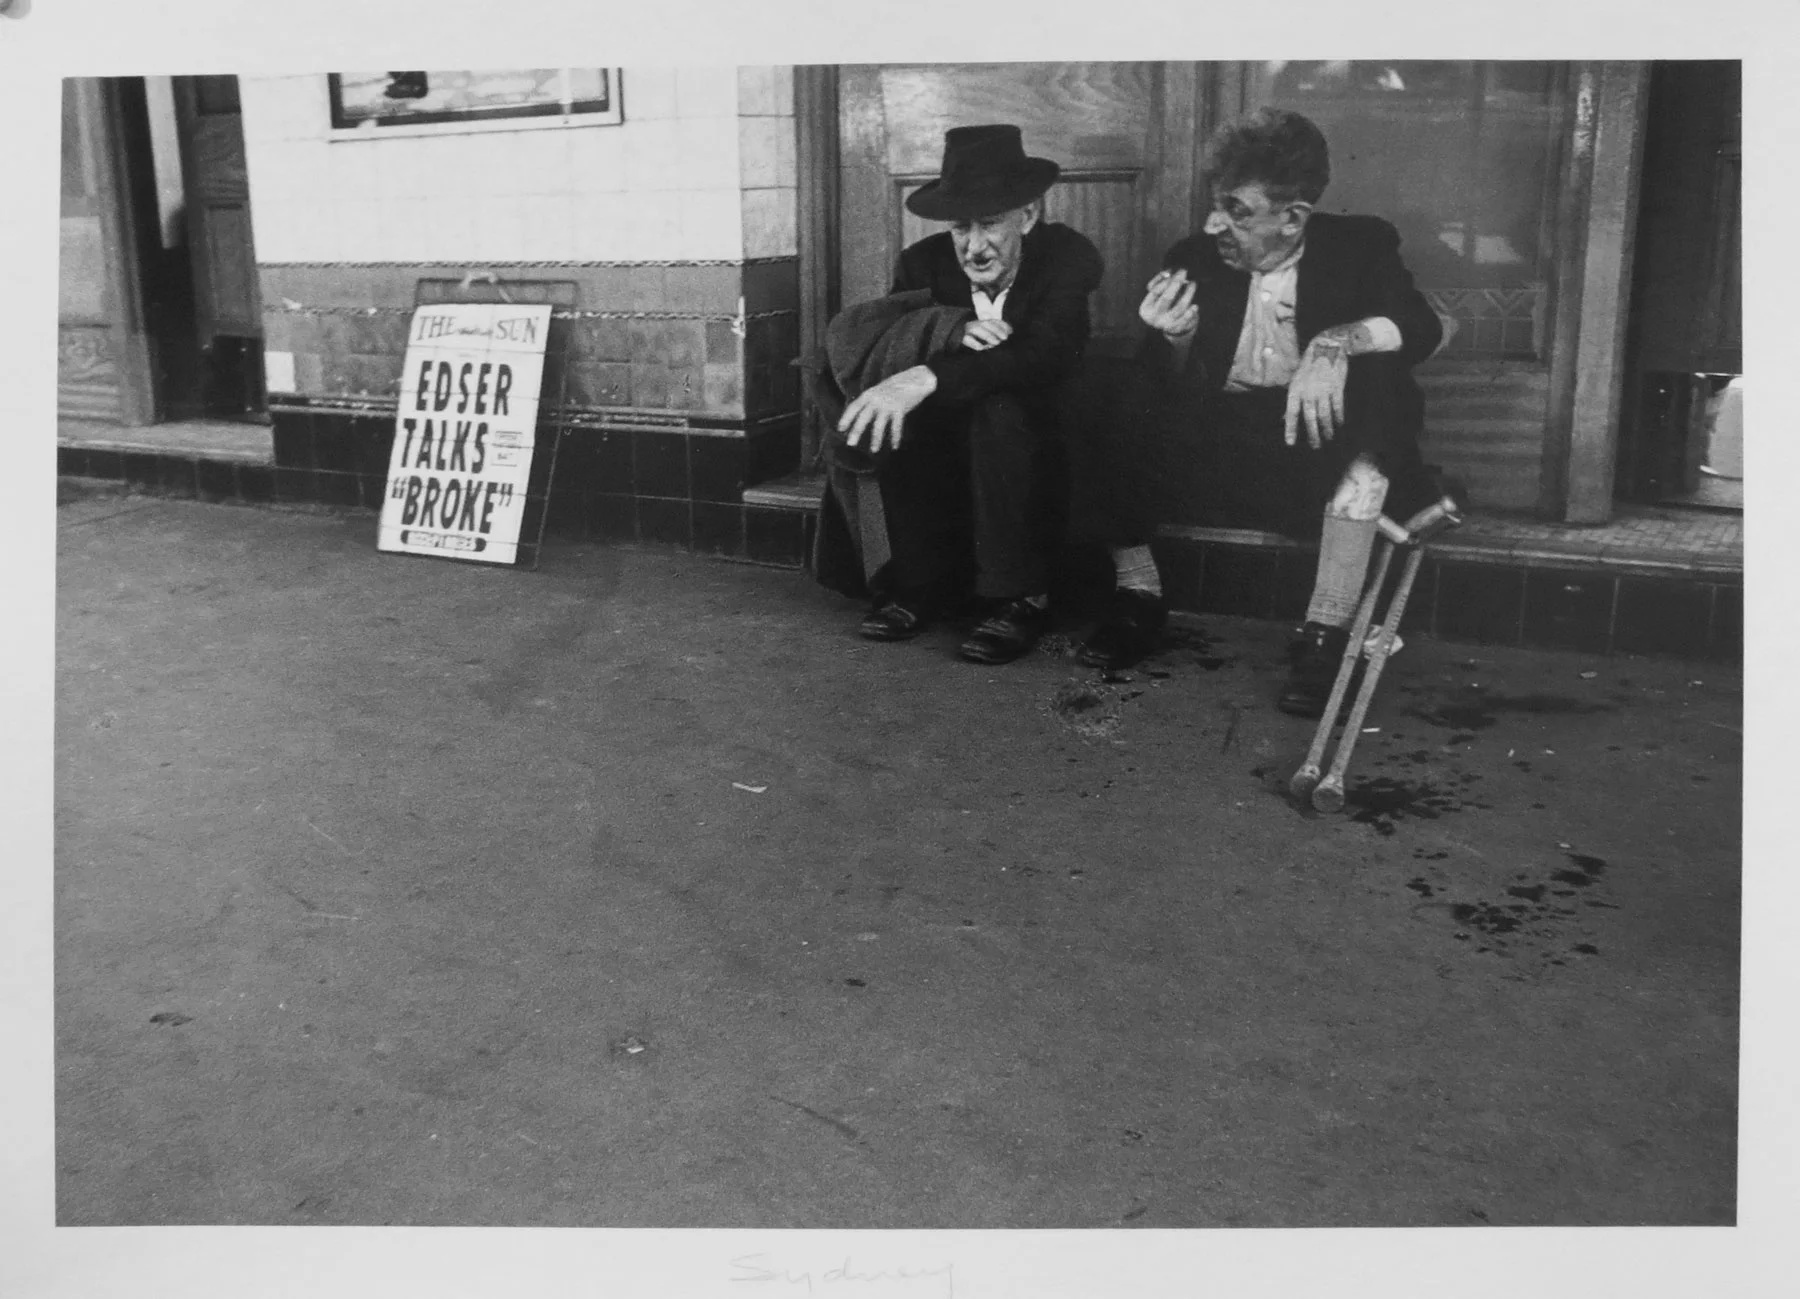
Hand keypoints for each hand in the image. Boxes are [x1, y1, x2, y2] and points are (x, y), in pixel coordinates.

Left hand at [838, 365, 937, 453]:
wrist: (916, 378)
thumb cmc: (898, 385)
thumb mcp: (879, 390)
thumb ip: (871, 400)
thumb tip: (863, 415)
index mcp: (869, 394)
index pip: (854, 407)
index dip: (846, 418)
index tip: (840, 429)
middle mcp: (876, 399)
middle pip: (863, 418)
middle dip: (856, 431)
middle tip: (851, 444)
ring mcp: (888, 404)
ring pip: (879, 425)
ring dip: (876, 439)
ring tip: (874, 450)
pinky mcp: (899, 409)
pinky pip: (896, 427)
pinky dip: (896, 437)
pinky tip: (895, 446)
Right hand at [960, 319, 1012, 350]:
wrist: (954, 336)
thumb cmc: (975, 339)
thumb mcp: (985, 333)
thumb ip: (996, 332)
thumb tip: (1010, 331)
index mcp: (982, 322)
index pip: (994, 321)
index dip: (1003, 325)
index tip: (1011, 331)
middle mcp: (975, 324)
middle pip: (987, 324)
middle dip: (997, 330)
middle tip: (1005, 338)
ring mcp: (968, 330)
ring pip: (977, 330)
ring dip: (988, 336)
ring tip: (996, 343)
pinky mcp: (961, 338)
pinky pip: (968, 340)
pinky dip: (974, 343)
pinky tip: (981, 348)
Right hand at [1139, 268, 1197, 339]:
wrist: (1171, 326)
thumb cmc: (1164, 304)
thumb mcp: (1157, 294)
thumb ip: (1159, 281)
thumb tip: (1168, 272)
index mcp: (1146, 309)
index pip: (1155, 291)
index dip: (1165, 280)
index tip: (1173, 271)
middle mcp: (1154, 318)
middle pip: (1167, 298)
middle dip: (1176, 283)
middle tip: (1184, 271)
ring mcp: (1166, 324)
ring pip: (1179, 307)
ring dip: (1188, 294)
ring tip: (1192, 284)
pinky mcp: (1177, 329)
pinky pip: (1186, 320)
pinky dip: (1191, 313)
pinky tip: (1195, 306)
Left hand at [1283, 328, 1353, 448]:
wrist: (1327, 347)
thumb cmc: (1309, 367)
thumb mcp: (1296, 381)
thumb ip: (1292, 401)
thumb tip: (1282, 418)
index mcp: (1295, 390)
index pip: (1291, 413)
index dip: (1290, 429)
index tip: (1290, 443)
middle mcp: (1308, 391)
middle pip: (1309, 417)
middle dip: (1312, 434)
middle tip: (1315, 446)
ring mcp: (1322, 390)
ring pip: (1324, 414)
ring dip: (1327, 428)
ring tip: (1328, 437)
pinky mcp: (1336, 387)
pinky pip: (1337, 406)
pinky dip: (1338, 416)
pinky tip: (1339, 424)